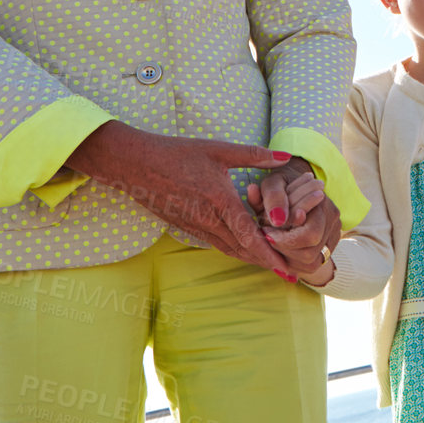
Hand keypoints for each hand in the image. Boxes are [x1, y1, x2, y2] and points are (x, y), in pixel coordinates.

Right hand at [66, 122, 293, 274]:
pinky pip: (215, 243)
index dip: (270, 255)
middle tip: (288, 273)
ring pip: (228, 249)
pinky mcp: (185, 228)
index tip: (286, 270)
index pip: (249, 235)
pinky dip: (233, 249)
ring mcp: (194, 226)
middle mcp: (207, 219)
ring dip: (250, 258)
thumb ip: (254, 154)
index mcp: (219, 200)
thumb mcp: (218, 149)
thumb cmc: (177, 153)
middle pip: (242, 249)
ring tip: (272, 265)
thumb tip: (286, 155)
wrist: (135, 165)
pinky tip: (245, 249)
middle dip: (266, 262)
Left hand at [248, 162, 343, 283]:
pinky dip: (293, 259)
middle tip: (267, 236)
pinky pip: (311, 264)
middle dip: (284, 248)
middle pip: (311, 251)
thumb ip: (274, 196)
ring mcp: (332, 233)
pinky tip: (282, 247)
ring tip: (274, 240)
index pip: (309, 234)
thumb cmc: (281, 187)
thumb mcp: (273, 183)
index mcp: (323, 202)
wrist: (294, 189)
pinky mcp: (328, 245)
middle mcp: (332, 219)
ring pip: (311, 262)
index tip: (264, 229)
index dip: (283, 238)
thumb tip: (278, 219)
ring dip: (287, 255)